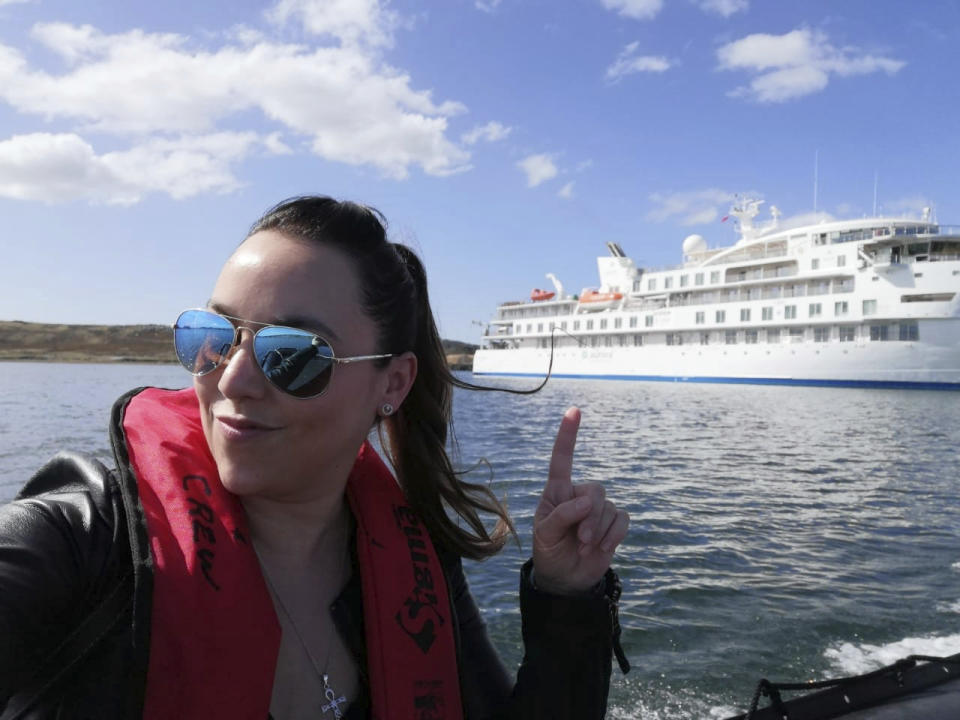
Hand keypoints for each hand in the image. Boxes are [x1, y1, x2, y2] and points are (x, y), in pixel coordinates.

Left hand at [532, 407, 629, 593]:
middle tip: (581, 538)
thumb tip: (587, 502)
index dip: (568, 435)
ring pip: (609, 506)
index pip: (562, 459)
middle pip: (595, 490)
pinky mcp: (613, 523)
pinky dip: (614, 535)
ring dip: (599, 529)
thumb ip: (562, 515)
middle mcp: (578, 495)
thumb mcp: (545, 534)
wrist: (566, 578)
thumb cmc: (549, 551)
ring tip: (585, 546)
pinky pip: (622, 519)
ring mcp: (597, 509)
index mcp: (557, 491)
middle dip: (590, 516)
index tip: (573, 410)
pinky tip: (603, 548)